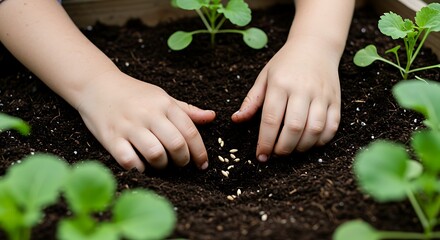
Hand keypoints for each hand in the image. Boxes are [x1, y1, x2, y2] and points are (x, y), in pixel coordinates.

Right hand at [76, 70, 215, 171]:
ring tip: (161, 164)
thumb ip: (186, 109)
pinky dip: (139, 168)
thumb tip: (212, 117)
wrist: (97, 86)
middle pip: (176, 145)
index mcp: (164, 104)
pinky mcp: (111, 138)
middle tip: (181, 164)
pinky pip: (129, 161)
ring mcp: (128, 126)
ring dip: (162, 165)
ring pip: (155, 154)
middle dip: (183, 160)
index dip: (200, 152)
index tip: (202, 164)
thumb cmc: (134, 94)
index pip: (190, 131)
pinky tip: (141, 166)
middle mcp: (148, 114)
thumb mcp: (162, 97)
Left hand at [232, 36, 340, 160]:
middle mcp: (302, 89)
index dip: (265, 141)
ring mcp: (321, 95)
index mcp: (280, 84)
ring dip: (302, 146)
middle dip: (283, 148)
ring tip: (292, 149)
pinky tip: (310, 142)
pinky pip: (332, 126)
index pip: (271, 119)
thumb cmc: (285, 64)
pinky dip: (321, 140)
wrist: (315, 46)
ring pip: (314, 129)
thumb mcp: (264, 77)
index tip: (261, 155)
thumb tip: (236, 120)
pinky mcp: (336, 99)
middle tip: (276, 154)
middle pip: (293, 127)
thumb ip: (251, 101)